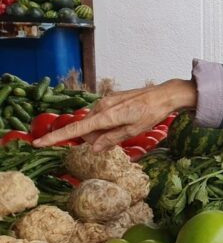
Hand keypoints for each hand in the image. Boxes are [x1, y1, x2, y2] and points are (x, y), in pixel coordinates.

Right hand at [34, 79, 196, 150]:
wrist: (164, 95)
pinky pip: (100, 116)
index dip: (56, 137)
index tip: (38, 143)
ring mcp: (105, 101)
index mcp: (106, 115)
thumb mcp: (134, 131)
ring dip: (101, 131)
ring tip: (124, 129)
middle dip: (94, 139)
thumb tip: (93, 148)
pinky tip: (122, 123)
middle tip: (115, 141)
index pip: (76, 129)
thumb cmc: (152, 114)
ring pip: (93, 123)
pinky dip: (105, 124)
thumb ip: (112, 139)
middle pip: (85, 129)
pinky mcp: (110, 99)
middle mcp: (102, 106)